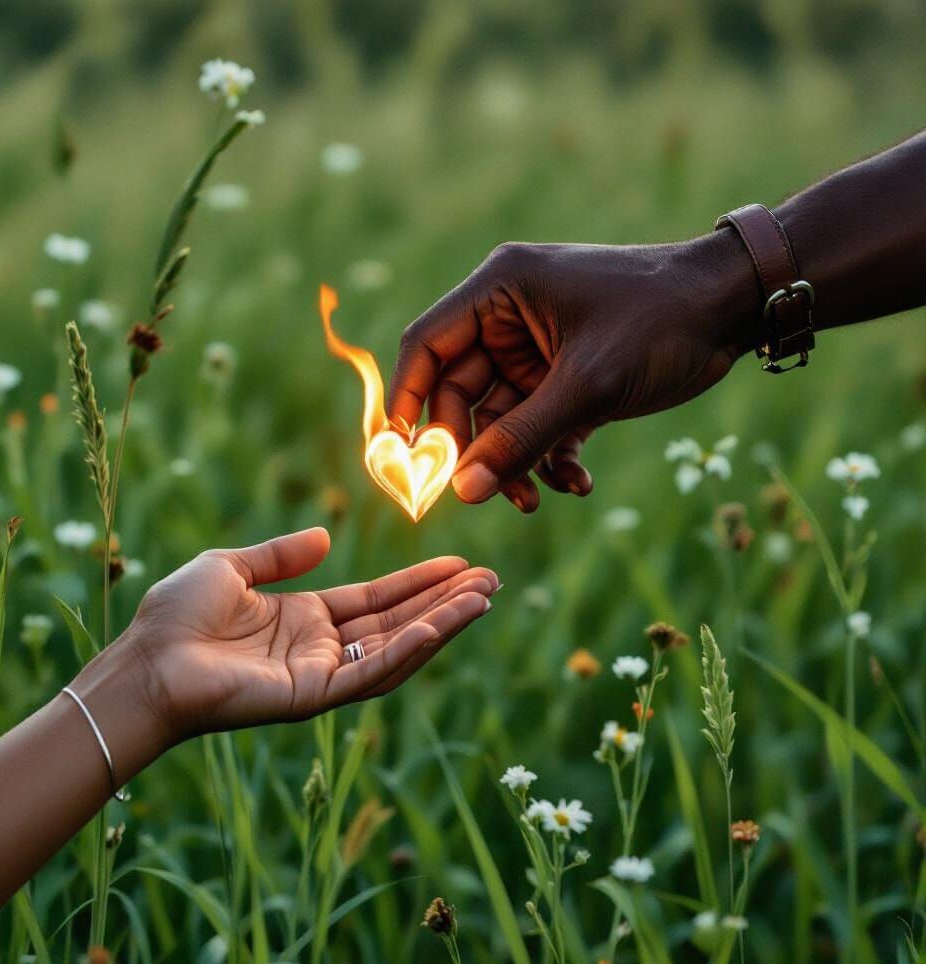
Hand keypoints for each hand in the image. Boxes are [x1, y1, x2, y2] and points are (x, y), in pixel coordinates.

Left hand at [125, 528, 496, 742]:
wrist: (144, 662)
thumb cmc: (175, 616)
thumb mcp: (232, 567)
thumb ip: (280, 554)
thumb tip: (326, 535)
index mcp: (305, 620)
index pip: (378, 600)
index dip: (419, 582)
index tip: (460, 565)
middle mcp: (321, 651)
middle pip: (398, 623)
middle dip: (445, 603)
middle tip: (492, 580)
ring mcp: (321, 677)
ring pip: (395, 649)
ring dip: (441, 625)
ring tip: (483, 598)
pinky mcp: (313, 698)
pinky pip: (371, 673)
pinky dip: (408, 650)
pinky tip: (440, 625)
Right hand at [388, 232, 758, 510]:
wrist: (737, 306)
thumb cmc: (661, 321)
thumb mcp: (588, 384)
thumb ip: (521, 439)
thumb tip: (463, 492)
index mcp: (500, 291)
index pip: (426, 346)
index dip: (406, 400)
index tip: (399, 455)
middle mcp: (510, 318)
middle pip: (459, 393)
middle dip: (472, 447)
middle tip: (482, 492)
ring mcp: (538, 350)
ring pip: (500, 418)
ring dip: (514, 462)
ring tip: (536, 499)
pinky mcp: (568, 377)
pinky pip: (539, 425)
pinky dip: (550, 457)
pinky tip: (576, 482)